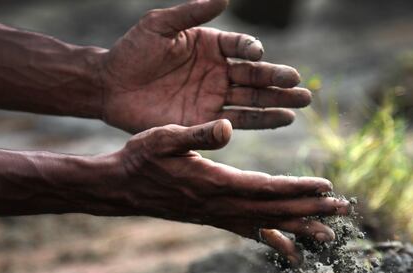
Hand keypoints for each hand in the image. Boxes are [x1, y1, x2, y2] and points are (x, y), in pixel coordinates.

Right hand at [85, 120, 349, 264]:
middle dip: (311, 211)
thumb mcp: (164, 137)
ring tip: (328, 238)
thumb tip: (226, 127)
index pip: (266, 188)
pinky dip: (273, 239)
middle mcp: (222, 206)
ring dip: (300, 228)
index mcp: (215, 184)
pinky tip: (289, 249)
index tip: (327, 188)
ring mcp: (218, 216)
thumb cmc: (141, 158)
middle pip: (275, 210)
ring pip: (267, 225)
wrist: (121, 188)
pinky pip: (250, 232)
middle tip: (344, 213)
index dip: (298, 188)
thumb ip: (197, 134)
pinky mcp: (214, 219)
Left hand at [98, 0, 311, 132]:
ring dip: (278, 102)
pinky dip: (261, 121)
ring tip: (302, 103)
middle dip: (278, 80)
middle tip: (300, 85)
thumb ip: (192, 12)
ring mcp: (214, 98)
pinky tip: (282, 119)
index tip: (255, 54)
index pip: (241, 47)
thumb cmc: (133, 50)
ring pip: (253, 100)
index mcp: (212, 46)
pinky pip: (238, 121)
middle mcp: (218, 72)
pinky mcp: (205, 121)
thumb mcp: (160, 25)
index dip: (250, 50)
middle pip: (255, 76)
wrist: (111, 86)